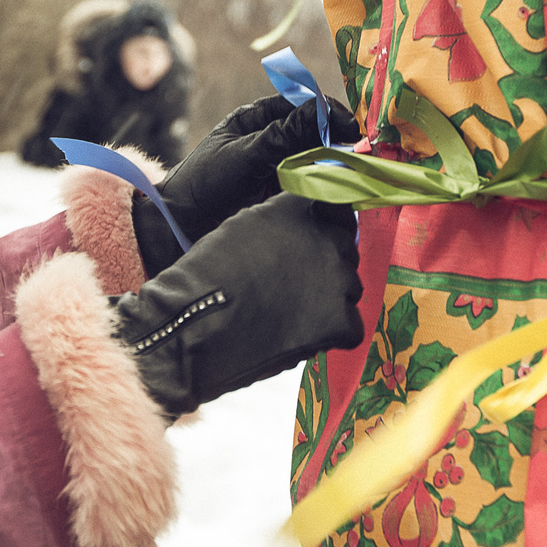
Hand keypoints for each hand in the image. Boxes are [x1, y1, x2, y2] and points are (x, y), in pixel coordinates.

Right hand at [113, 193, 364, 415]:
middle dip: (325, 267)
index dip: (328, 229)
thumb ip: (280, 221)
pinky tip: (301, 336)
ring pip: (349, 289)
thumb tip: (302, 228)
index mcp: (300, 211)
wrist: (196, 325)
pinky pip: (350, 326)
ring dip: (328, 300)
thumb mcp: (243, 227)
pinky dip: (330, 334)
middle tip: (293, 288)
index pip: (337, 211)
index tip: (316, 244)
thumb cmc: (208, 277)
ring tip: (290, 314)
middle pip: (345, 251)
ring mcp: (338, 280)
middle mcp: (326, 239)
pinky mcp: (340, 321)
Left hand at [133, 93, 357, 275]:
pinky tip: (340, 188)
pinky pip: (312, 183)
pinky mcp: (284, 194)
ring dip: (334, 162)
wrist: (182, 228)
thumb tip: (321, 111)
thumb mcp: (245, 154)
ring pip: (316, 158)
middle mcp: (271, 139)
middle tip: (358, 149)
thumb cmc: (204, 183)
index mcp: (257, 119)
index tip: (348, 125)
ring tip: (353, 169)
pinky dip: (327, 184)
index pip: (301, 104)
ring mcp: (279, 167)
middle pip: (313, 131)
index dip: (327, 111)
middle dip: (336, 137)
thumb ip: (283, 134)